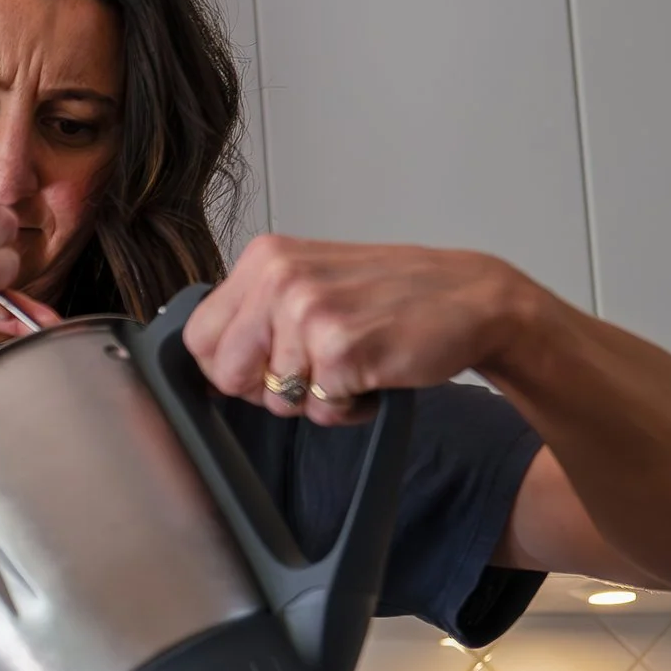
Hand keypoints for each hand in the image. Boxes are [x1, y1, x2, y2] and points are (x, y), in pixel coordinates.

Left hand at [184, 235, 537, 426]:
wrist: (472, 298)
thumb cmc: (392, 297)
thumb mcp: (309, 284)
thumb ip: (255, 316)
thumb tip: (205, 365)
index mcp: (265, 258)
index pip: (198, 336)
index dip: (227, 367)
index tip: (265, 366)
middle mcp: (280, 278)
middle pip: (226, 373)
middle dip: (268, 388)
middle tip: (316, 366)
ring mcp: (309, 311)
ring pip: (276, 398)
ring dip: (318, 397)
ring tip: (354, 360)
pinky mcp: (342, 348)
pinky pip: (320, 411)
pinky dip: (348, 407)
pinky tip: (373, 373)